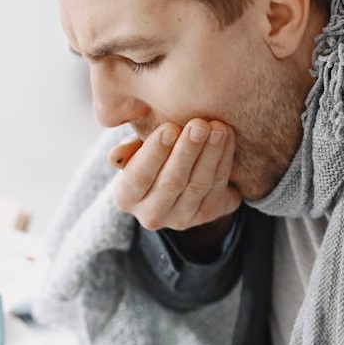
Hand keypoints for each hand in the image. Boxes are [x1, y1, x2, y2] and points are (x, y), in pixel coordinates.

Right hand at [108, 119, 240, 231]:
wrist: (180, 177)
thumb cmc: (152, 155)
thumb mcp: (136, 150)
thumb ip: (128, 150)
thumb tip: (116, 156)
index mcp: (126, 197)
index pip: (138, 176)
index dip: (154, 153)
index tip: (170, 128)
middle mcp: (151, 215)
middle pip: (171, 183)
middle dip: (187, 151)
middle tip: (199, 124)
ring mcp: (181, 219)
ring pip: (198, 186)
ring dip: (210, 155)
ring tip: (218, 128)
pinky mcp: (207, 216)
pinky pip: (218, 187)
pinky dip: (224, 161)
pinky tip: (227, 138)